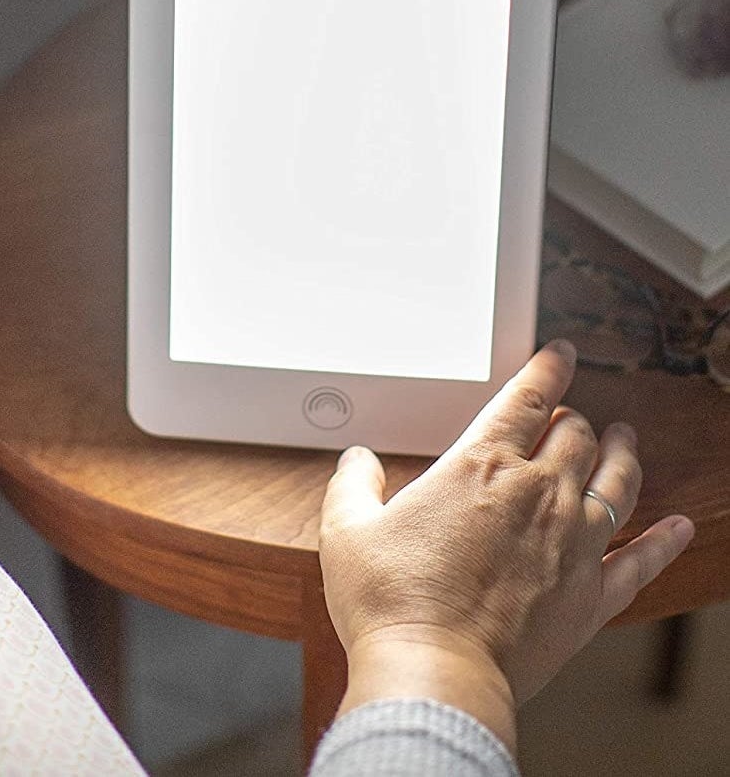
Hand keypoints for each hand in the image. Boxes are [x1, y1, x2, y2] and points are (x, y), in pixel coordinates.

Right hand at [319, 340, 694, 749]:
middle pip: (575, 436)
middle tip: (571, 412)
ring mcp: (574, 544)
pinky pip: (643, 561)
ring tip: (625, 440)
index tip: (559, 354)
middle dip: (575, 416)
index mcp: (479, 467)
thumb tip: (357, 462)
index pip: (526, 399)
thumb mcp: (347, 529)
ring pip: (617, 482)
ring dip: (622, 454)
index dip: (546, 369)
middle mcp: (537, 494)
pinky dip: (664, 541)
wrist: (435, 670)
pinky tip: (678, 529)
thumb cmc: (390, 601)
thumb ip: (354, 485)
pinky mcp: (592, 596)